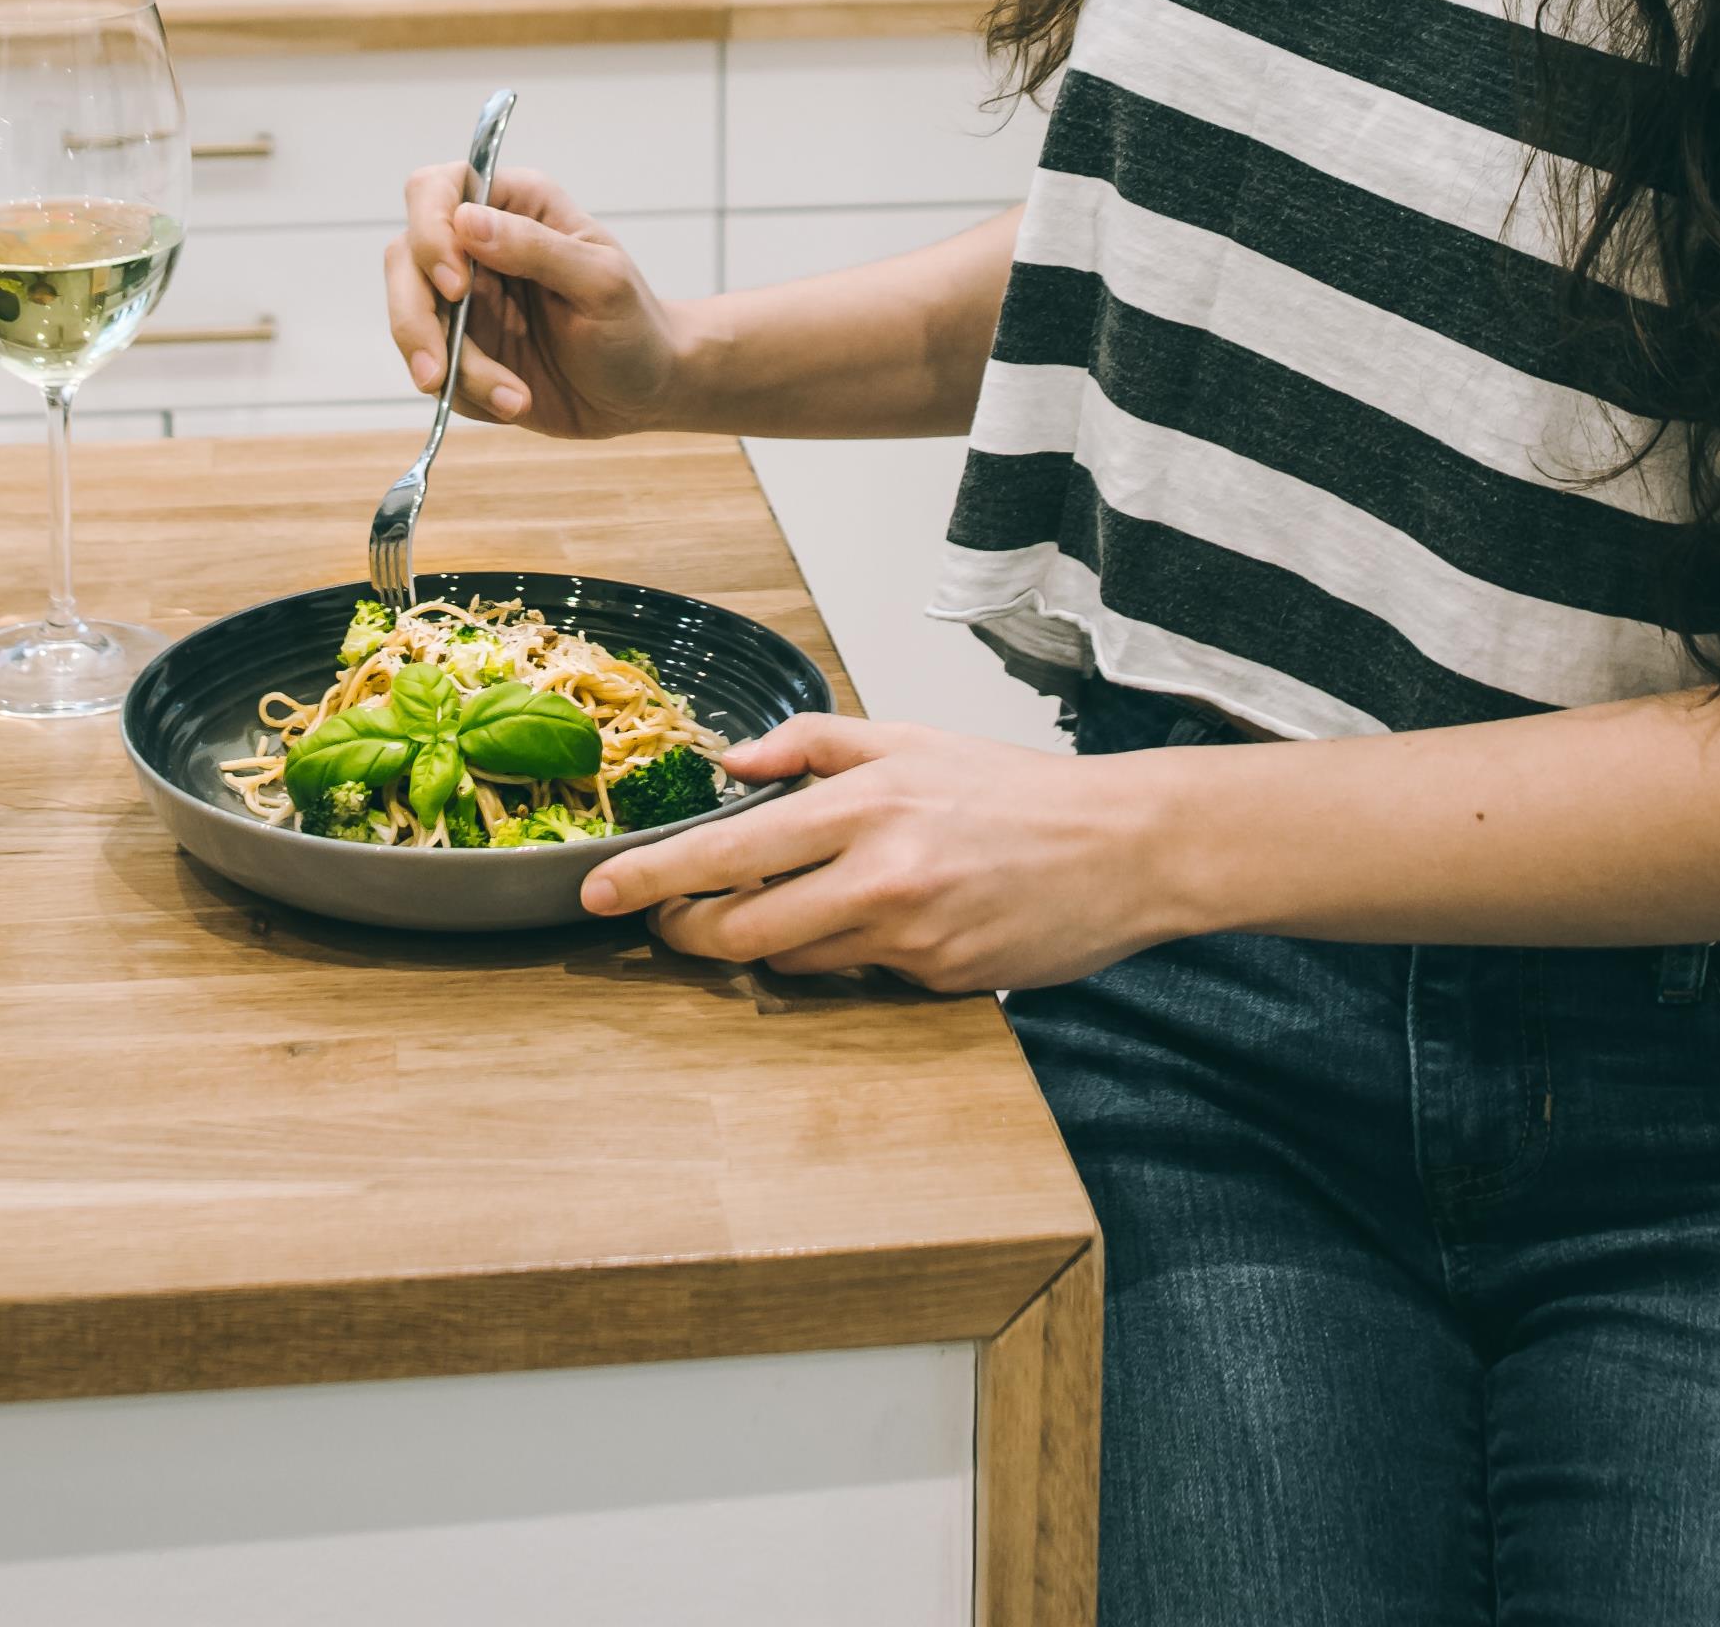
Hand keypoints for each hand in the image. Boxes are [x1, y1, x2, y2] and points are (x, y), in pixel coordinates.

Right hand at [382, 162, 686, 438]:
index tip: (457, 286)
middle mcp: (478, 245)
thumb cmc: (635, 326)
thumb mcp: (601, 282)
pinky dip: (469, 393)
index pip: (436, 191)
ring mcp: (464, 300)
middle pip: (404, 258)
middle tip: (438, 373)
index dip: (431, 232)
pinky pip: (435, 368)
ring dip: (452, 368)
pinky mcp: (461, 348)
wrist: (646, 393)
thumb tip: (467, 221)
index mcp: (516, 205)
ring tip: (515, 400)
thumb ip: (537, 248)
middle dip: (414, 318)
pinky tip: (517, 403)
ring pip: (411, 320)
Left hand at [580, 715, 1188, 991]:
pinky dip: (841, 958)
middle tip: (665, 924)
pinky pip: (856, 981)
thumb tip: (731, 762)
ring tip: (777, 914)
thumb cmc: (1016, 790)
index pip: (727, 850)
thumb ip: (813, 744)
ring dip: (765, 948)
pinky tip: (868, 927)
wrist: (1122, 846)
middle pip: (739, 930)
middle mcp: (878, 872)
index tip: (597, 892)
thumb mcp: (911, 738)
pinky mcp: (937, 981)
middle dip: (687, 933)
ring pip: (791, 964)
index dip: (651, 877)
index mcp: (864, 803)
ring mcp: (908, 936)